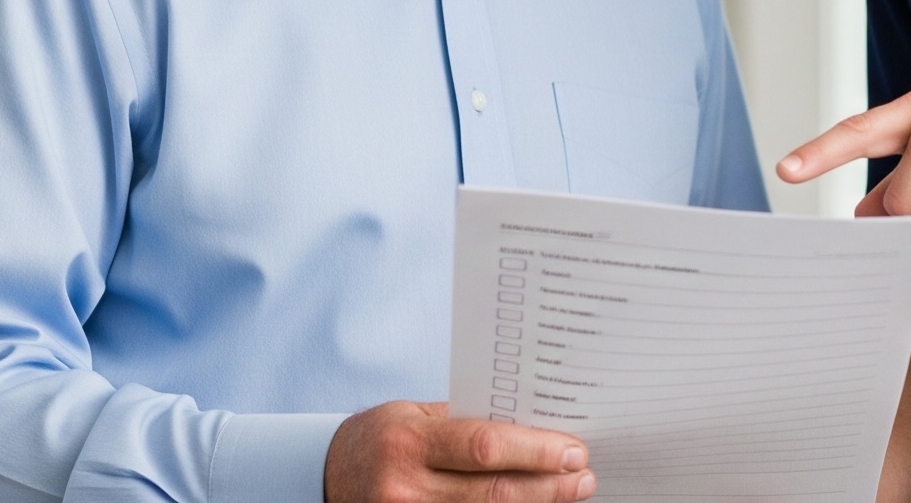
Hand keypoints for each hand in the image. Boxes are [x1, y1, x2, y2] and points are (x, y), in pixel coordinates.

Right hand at [324, 401, 594, 502]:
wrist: (326, 475)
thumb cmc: (383, 437)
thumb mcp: (415, 416)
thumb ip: (467, 422)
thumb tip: (534, 425)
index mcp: (408, 441)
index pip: (484, 447)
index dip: (536, 452)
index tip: (573, 450)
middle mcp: (405, 486)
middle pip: (494, 492)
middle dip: (548, 486)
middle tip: (584, 477)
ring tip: (570, 495)